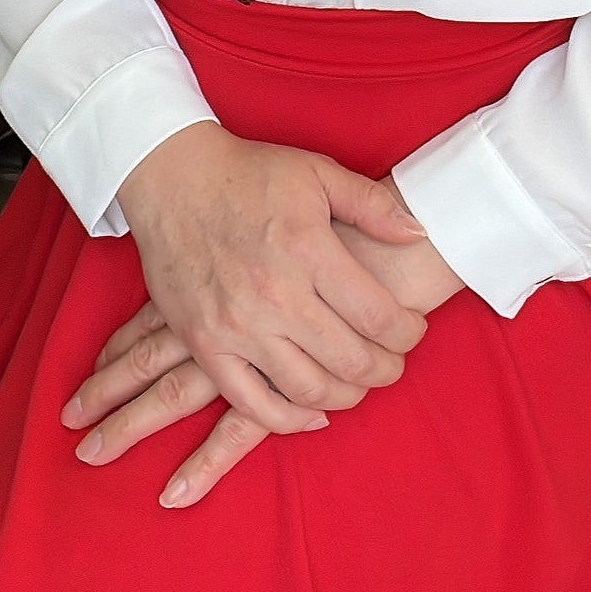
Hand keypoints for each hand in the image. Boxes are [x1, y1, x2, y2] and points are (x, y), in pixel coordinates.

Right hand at [108, 125, 431, 440]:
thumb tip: (418, 236)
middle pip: (350, 362)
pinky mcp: (205, 343)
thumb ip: (373, 206)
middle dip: (385, 370)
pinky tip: (312, 411)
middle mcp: (276, 295)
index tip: (413, 330)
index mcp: (309, 250)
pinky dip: (288, 418)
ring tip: (357, 381)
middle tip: (393, 362)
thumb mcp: (319, 172)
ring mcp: (237, 325)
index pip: (378, 317)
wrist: (172, 177)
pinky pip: (250, 403)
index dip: (408, 334)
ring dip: (345, 396)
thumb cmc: (250, 173)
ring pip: (307, 390)